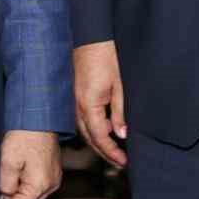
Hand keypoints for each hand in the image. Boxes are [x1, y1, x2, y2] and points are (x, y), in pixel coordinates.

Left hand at [0, 130, 60, 198]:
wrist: (39, 114)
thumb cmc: (26, 132)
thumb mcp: (7, 160)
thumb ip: (5, 184)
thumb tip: (5, 195)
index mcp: (40, 184)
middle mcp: (51, 184)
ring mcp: (54, 177)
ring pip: (32, 198)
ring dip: (17, 198)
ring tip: (1, 188)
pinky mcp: (52, 170)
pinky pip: (36, 187)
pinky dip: (24, 189)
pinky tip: (12, 180)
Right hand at [72, 40, 126, 167]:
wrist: (92, 36)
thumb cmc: (106, 56)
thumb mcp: (119, 86)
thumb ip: (120, 112)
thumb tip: (121, 134)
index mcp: (88, 104)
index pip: (100, 137)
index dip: (112, 152)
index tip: (124, 162)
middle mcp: (78, 105)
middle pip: (89, 137)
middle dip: (104, 152)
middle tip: (120, 162)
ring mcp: (75, 100)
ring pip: (85, 129)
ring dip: (99, 141)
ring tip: (115, 149)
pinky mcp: (77, 94)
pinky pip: (83, 118)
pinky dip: (94, 128)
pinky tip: (107, 128)